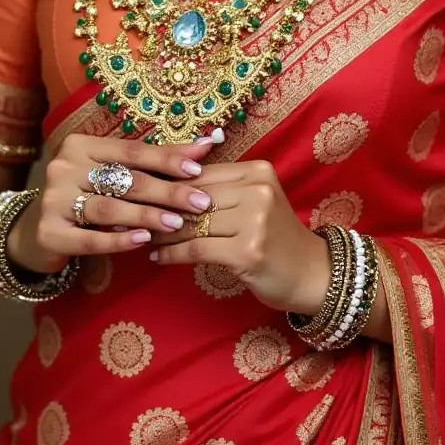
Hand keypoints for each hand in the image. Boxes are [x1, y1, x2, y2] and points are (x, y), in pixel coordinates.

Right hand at [6, 132, 219, 273]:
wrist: (34, 231)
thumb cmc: (85, 195)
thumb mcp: (112, 172)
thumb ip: (154, 159)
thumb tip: (207, 142)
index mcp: (80, 145)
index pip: (131, 151)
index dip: (166, 159)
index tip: (199, 169)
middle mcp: (63, 167)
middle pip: (125, 180)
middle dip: (167, 191)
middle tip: (199, 203)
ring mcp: (53, 200)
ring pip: (109, 208)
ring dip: (147, 215)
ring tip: (177, 223)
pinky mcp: (49, 232)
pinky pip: (90, 238)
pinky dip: (118, 240)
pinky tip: (143, 240)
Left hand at [147, 159, 332, 314]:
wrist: (313, 274)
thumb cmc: (277, 238)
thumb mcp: (255, 203)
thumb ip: (220, 190)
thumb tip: (166, 183)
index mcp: (257, 170)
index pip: (201, 173)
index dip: (168, 184)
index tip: (140, 193)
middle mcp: (257, 190)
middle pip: (193, 196)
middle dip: (160, 208)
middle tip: (130, 215)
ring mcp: (255, 220)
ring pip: (192, 222)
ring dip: (162, 232)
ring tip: (141, 236)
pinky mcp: (248, 251)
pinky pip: (198, 248)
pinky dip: (173, 253)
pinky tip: (158, 257)